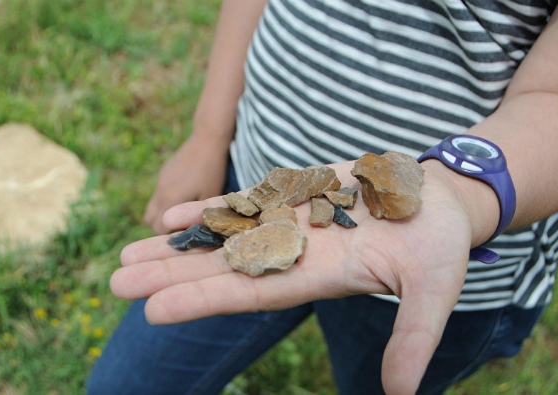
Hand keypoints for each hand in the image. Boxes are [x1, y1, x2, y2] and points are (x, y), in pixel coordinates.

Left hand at [113, 161, 473, 394]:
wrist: (438, 201)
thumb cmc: (441, 245)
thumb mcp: (435, 290)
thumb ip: (414, 338)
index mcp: (319, 276)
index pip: (250, 293)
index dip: (203, 300)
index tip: (153, 312)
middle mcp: (294, 253)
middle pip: (221, 268)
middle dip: (170, 275)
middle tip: (115, 284)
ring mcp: (291, 223)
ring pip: (222, 235)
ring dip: (176, 244)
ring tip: (127, 252)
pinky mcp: (295, 196)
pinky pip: (243, 202)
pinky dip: (209, 206)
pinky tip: (172, 214)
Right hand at [144, 133, 229, 233]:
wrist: (206, 140)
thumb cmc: (212, 171)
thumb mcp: (209, 198)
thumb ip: (197, 217)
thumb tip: (194, 233)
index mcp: (169, 200)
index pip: (159, 229)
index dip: (171, 237)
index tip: (186, 236)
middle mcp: (160, 192)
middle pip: (151, 221)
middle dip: (163, 229)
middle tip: (183, 229)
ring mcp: (160, 182)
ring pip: (152, 208)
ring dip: (162, 215)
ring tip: (181, 215)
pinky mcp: (163, 174)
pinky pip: (158, 194)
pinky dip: (166, 201)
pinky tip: (184, 196)